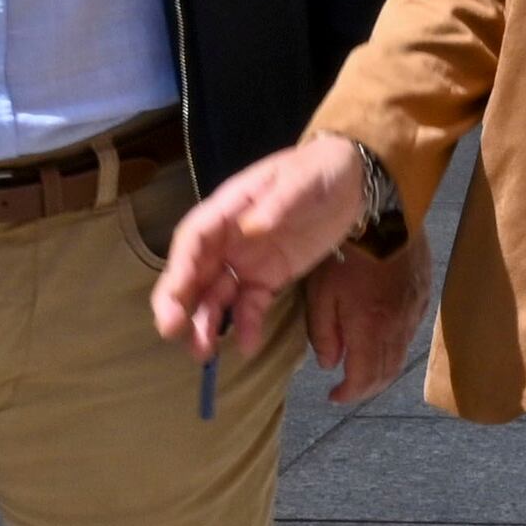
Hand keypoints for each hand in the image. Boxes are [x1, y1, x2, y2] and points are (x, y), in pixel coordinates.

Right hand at [156, 135, 374, 361]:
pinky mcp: (268, 278)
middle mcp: (227, 239)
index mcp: (227, 209)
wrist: (353, 180)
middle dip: (179, 304)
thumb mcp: (301, 180)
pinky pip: (250, 306)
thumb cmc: (320, 171)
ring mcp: (246, 261)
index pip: (193, 240)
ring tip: (204, 354)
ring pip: (216, 296)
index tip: (173, 298)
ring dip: (206, 323)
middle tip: (173, 333)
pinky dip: (246, 325)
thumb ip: (277, 203)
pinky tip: (247, 346)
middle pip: (193, 273)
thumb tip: (250, 227)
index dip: (178, 269)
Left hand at [306, 234, 432, 407]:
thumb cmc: (343, 251)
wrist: (384, 212)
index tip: (333, 397)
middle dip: (367, 388)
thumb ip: (323, 333)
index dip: (349, 394)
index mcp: (372, 327)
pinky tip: (380, 338)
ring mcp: (415, 310)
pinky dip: (394, 345)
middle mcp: (400, 325)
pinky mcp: (423, 295)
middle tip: (348, 390)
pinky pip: (410, 331)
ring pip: (402, 354)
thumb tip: (329, 363)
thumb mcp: (320, 292)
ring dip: (382, 369)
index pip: (365, 377)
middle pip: (388, 372)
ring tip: (362, 369)